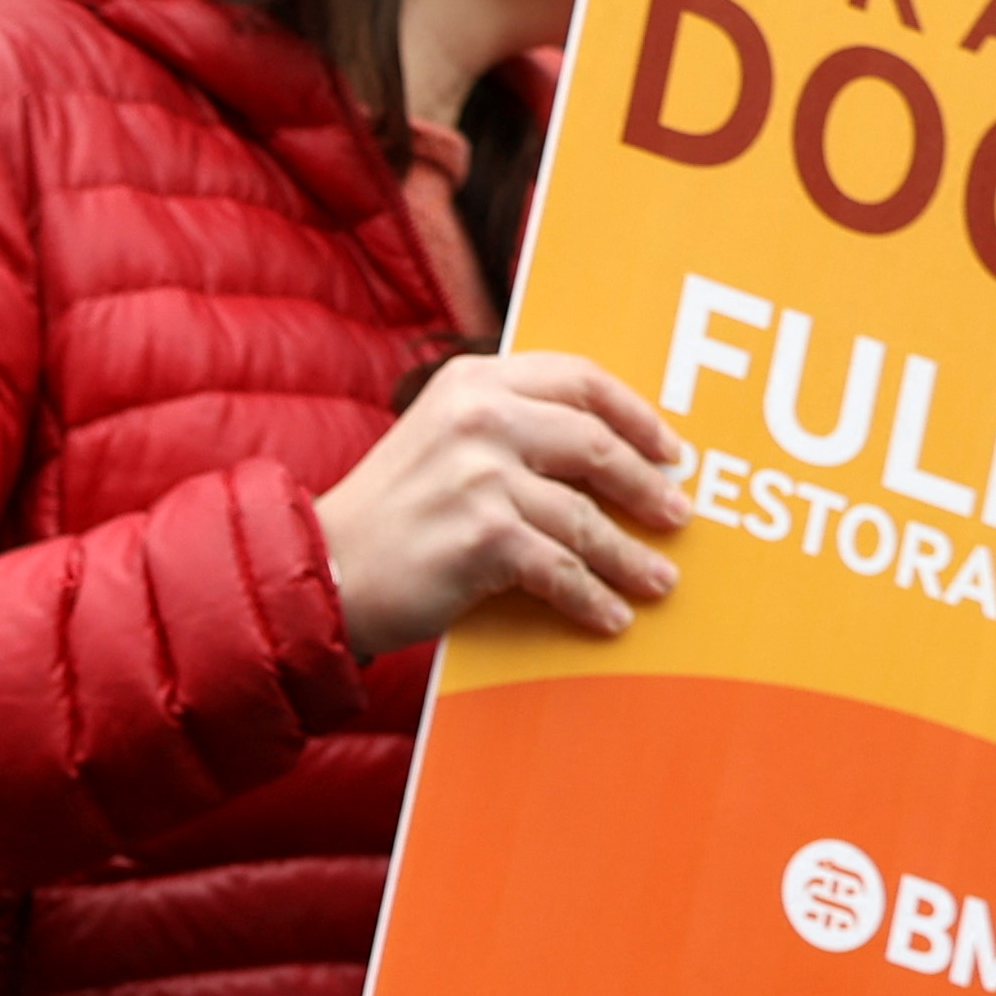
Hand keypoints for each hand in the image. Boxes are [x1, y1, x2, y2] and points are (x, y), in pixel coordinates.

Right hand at [317, 351, 689, 654]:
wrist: (318, 571)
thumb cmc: (384, 516)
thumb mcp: (438, 440)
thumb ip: (504, 427)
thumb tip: (602, 454)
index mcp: (473, 382)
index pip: (579, 379)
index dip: (635, 414)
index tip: (669, 447)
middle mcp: (480, 418)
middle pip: (596, 443)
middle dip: (646, 484)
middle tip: (677, 513)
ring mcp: (482, 477)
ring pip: (585, 517)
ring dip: (629, 556)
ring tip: (657, 579)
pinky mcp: (483, 537)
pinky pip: (561, 569)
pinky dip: (592, 597)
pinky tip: (609, 616)